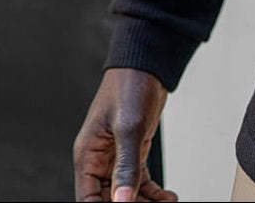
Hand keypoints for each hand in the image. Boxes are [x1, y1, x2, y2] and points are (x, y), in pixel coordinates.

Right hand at [73, 67, 177, 201]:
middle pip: (108, 199)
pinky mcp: (133, 152)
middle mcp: (99, 160)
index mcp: (88, 156)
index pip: (88, 199)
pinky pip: (139, 182)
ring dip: (145, 202)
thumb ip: (126, 167)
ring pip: (126, 193)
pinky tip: (166, 197)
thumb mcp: (128, 128)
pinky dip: (152, 193)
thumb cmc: (129, 85)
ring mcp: (116, 157)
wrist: (148, 65)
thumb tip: (122, 201)